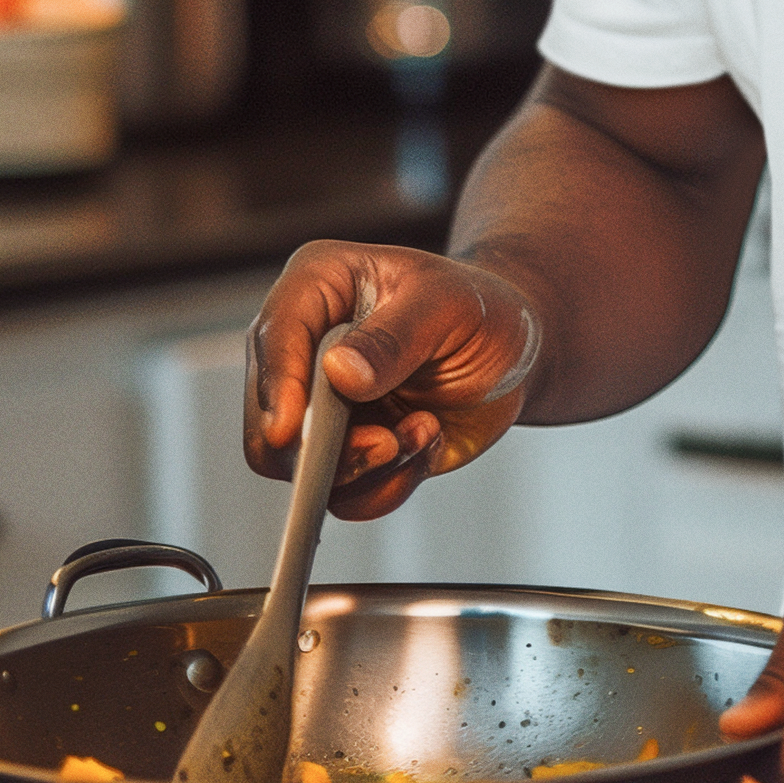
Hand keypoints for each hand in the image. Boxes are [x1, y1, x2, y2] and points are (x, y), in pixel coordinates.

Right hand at [244, 241, 540, 520]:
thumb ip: (396, 337)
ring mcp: (320, 407)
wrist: (514, 352)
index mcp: (318, 286)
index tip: (291, 430)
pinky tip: (427, 441)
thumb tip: (340, 374)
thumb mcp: (450, 306)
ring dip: (369, 467)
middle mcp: (305, 349)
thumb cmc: (480, 309)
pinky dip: (389, 483)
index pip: (275, 336)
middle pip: (269, 421)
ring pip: (303, 470)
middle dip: (328, 447)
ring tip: (425, 429)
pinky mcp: (345, 451)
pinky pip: (344, 496)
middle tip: (388, 442)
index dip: (276, 385)